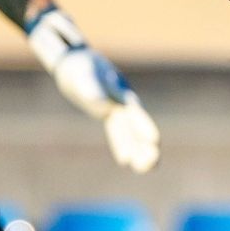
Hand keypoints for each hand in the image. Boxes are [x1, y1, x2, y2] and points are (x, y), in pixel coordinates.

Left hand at [33, 11, 161, 173]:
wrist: (74, 62)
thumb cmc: (81, 66)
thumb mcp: (84, 75)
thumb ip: (92, 89)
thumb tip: (104, 110)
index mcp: (119, 90)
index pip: (134, 111)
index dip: (143, 125)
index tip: (154, 140)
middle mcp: (121, 101)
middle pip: (135, 125)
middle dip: (144, 144)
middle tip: (153, 163)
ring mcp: (115, 108)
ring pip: (128, 132)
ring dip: (136, 150)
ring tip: (144, 168)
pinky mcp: (108, 114)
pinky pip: (117, 132)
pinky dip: (121, 144)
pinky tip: (125, 160)